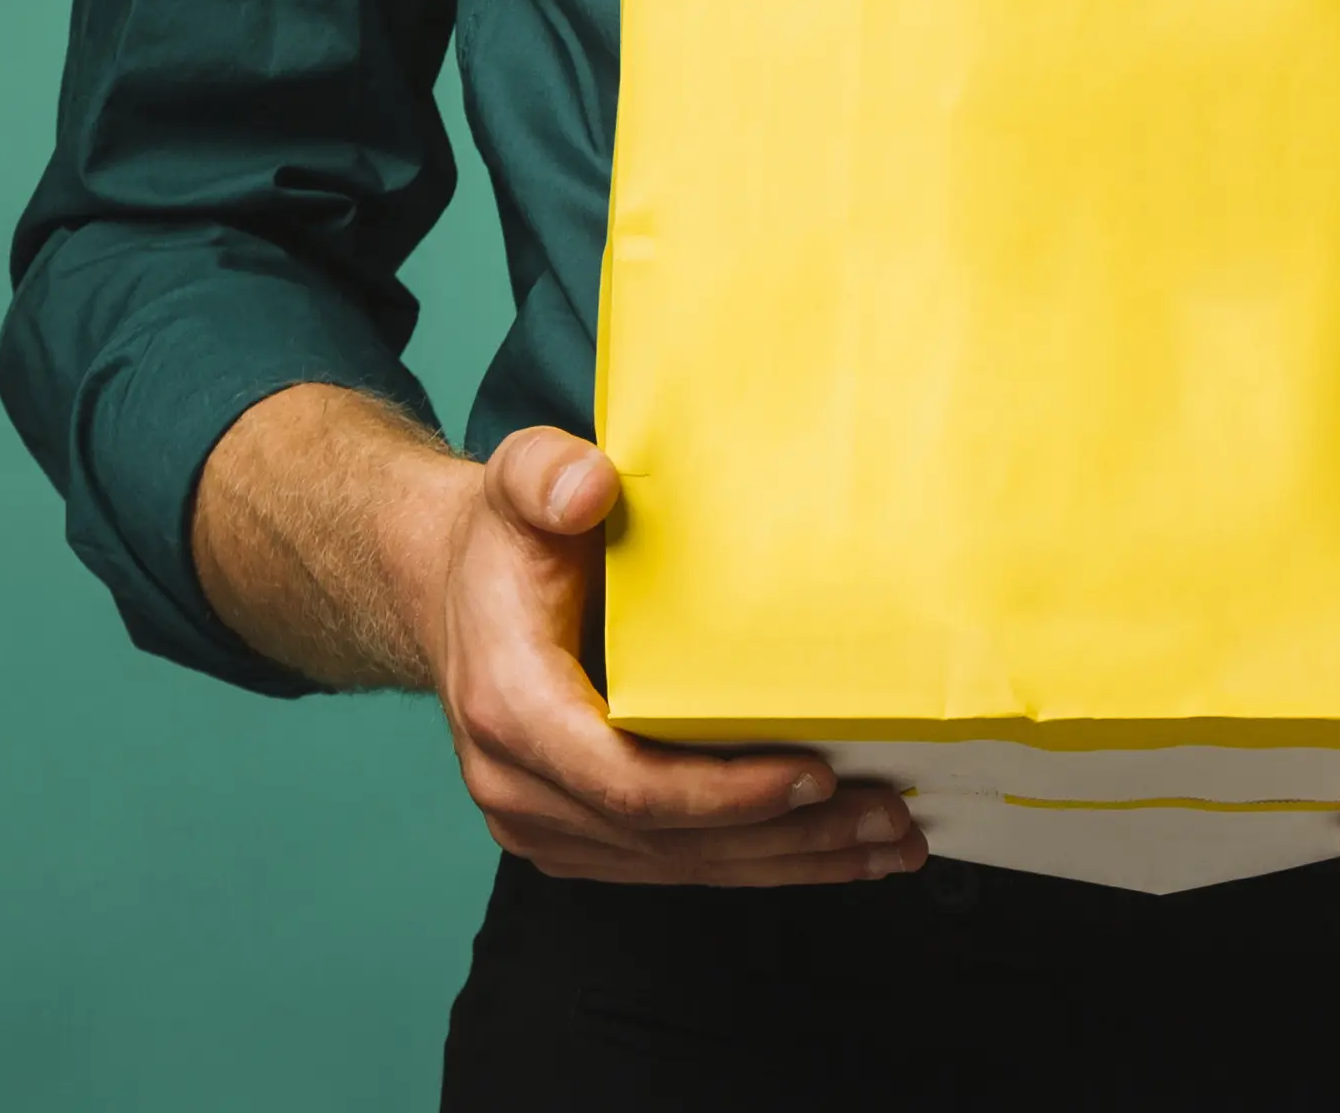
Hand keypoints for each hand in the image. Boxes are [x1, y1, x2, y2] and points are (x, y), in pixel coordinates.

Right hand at [425, 426, 928, 887]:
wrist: (451, 589)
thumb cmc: (504, 536)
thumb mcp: (517, 480)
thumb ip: (547, 474)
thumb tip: (589, 487)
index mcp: (512, 707)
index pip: (629, 783)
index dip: (725, 793)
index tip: (815, 776)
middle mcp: (517, 784)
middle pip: (667, 841)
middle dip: (784, 838)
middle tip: (888, 824)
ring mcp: (539, 821)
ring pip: (675, 866)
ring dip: (785, 861)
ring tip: (884, 843)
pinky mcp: (569, 834)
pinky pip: (664, 863)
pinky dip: (750, 858)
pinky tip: (824, 848)